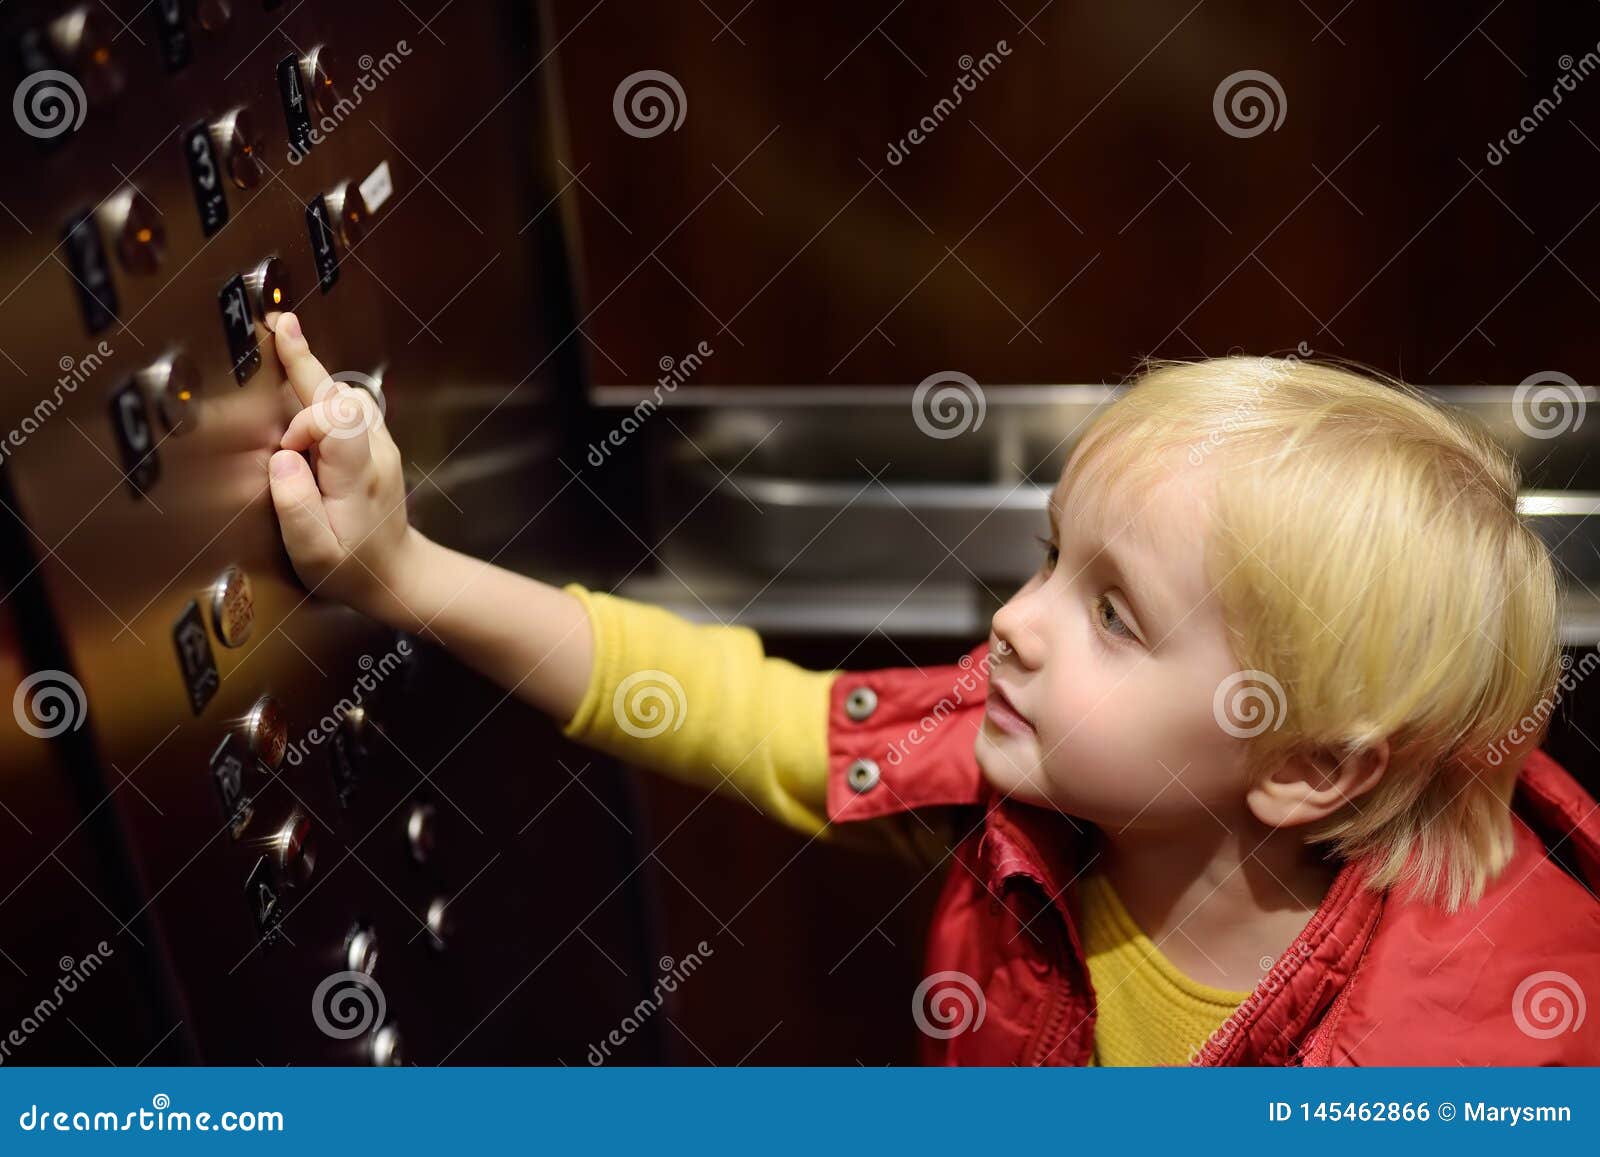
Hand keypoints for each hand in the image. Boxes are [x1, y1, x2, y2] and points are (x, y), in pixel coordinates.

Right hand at [266, 311, 420, 624]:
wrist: (397, 574)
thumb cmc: (353, 568)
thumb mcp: (315, 552)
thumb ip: (295, 505)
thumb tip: (280, 457)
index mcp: (359, 474)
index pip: (338, 419)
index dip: (304, 422)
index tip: (285, 450)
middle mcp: (376, 452)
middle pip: (343, 395)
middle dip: (307, 363)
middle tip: (280, 325)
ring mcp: (380, 446)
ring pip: (349, 396)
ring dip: (314, 379)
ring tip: (284, 343)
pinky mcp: (375, 446)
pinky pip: (350, 407)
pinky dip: (324, 394)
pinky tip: (303, 388)